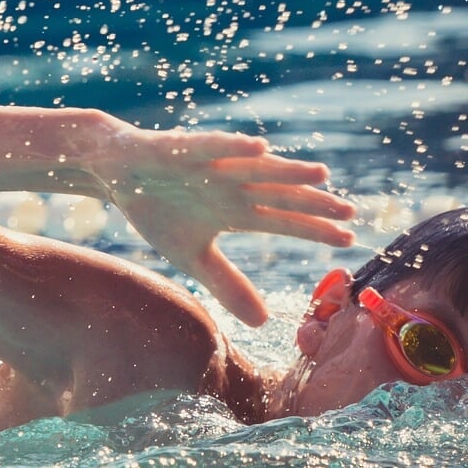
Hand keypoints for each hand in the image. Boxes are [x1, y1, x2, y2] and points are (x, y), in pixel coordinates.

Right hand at [95, 125, 356, 326]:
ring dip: (286, 171)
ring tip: (321, 176)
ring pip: (256, 168)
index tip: (348, 241)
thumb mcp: (193, 257)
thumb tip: (263, 322)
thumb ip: (227, 284)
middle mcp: (233, 185)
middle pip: (280, 194)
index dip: (314, 230)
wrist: (117, 174)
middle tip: (351, 212)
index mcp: (237, 211)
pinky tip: (260, 148)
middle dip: (313, 203)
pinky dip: (234, 146)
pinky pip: (213, 146)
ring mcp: (213, 165)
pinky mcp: (184, 148)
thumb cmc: (158, 210)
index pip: (284, 221)